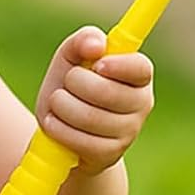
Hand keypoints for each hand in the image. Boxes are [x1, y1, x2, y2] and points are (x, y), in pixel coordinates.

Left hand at [35, 26, 154, 175]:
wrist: (62, 130)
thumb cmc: (71, 87)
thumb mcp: (72, 58)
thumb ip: (83, 40)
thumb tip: (96, 44)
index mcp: (138, 75)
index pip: (141, 68)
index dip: (118, 66)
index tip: (97, 64)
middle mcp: (141, 104)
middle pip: (109, 93)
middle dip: (75, 83)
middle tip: (66, 82)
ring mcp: (129, 131)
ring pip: (92, 118)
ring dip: (62, 106)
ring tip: (56, 102)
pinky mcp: (111, 154)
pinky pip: (83, 141)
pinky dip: (59, 129)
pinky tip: (54, 123)